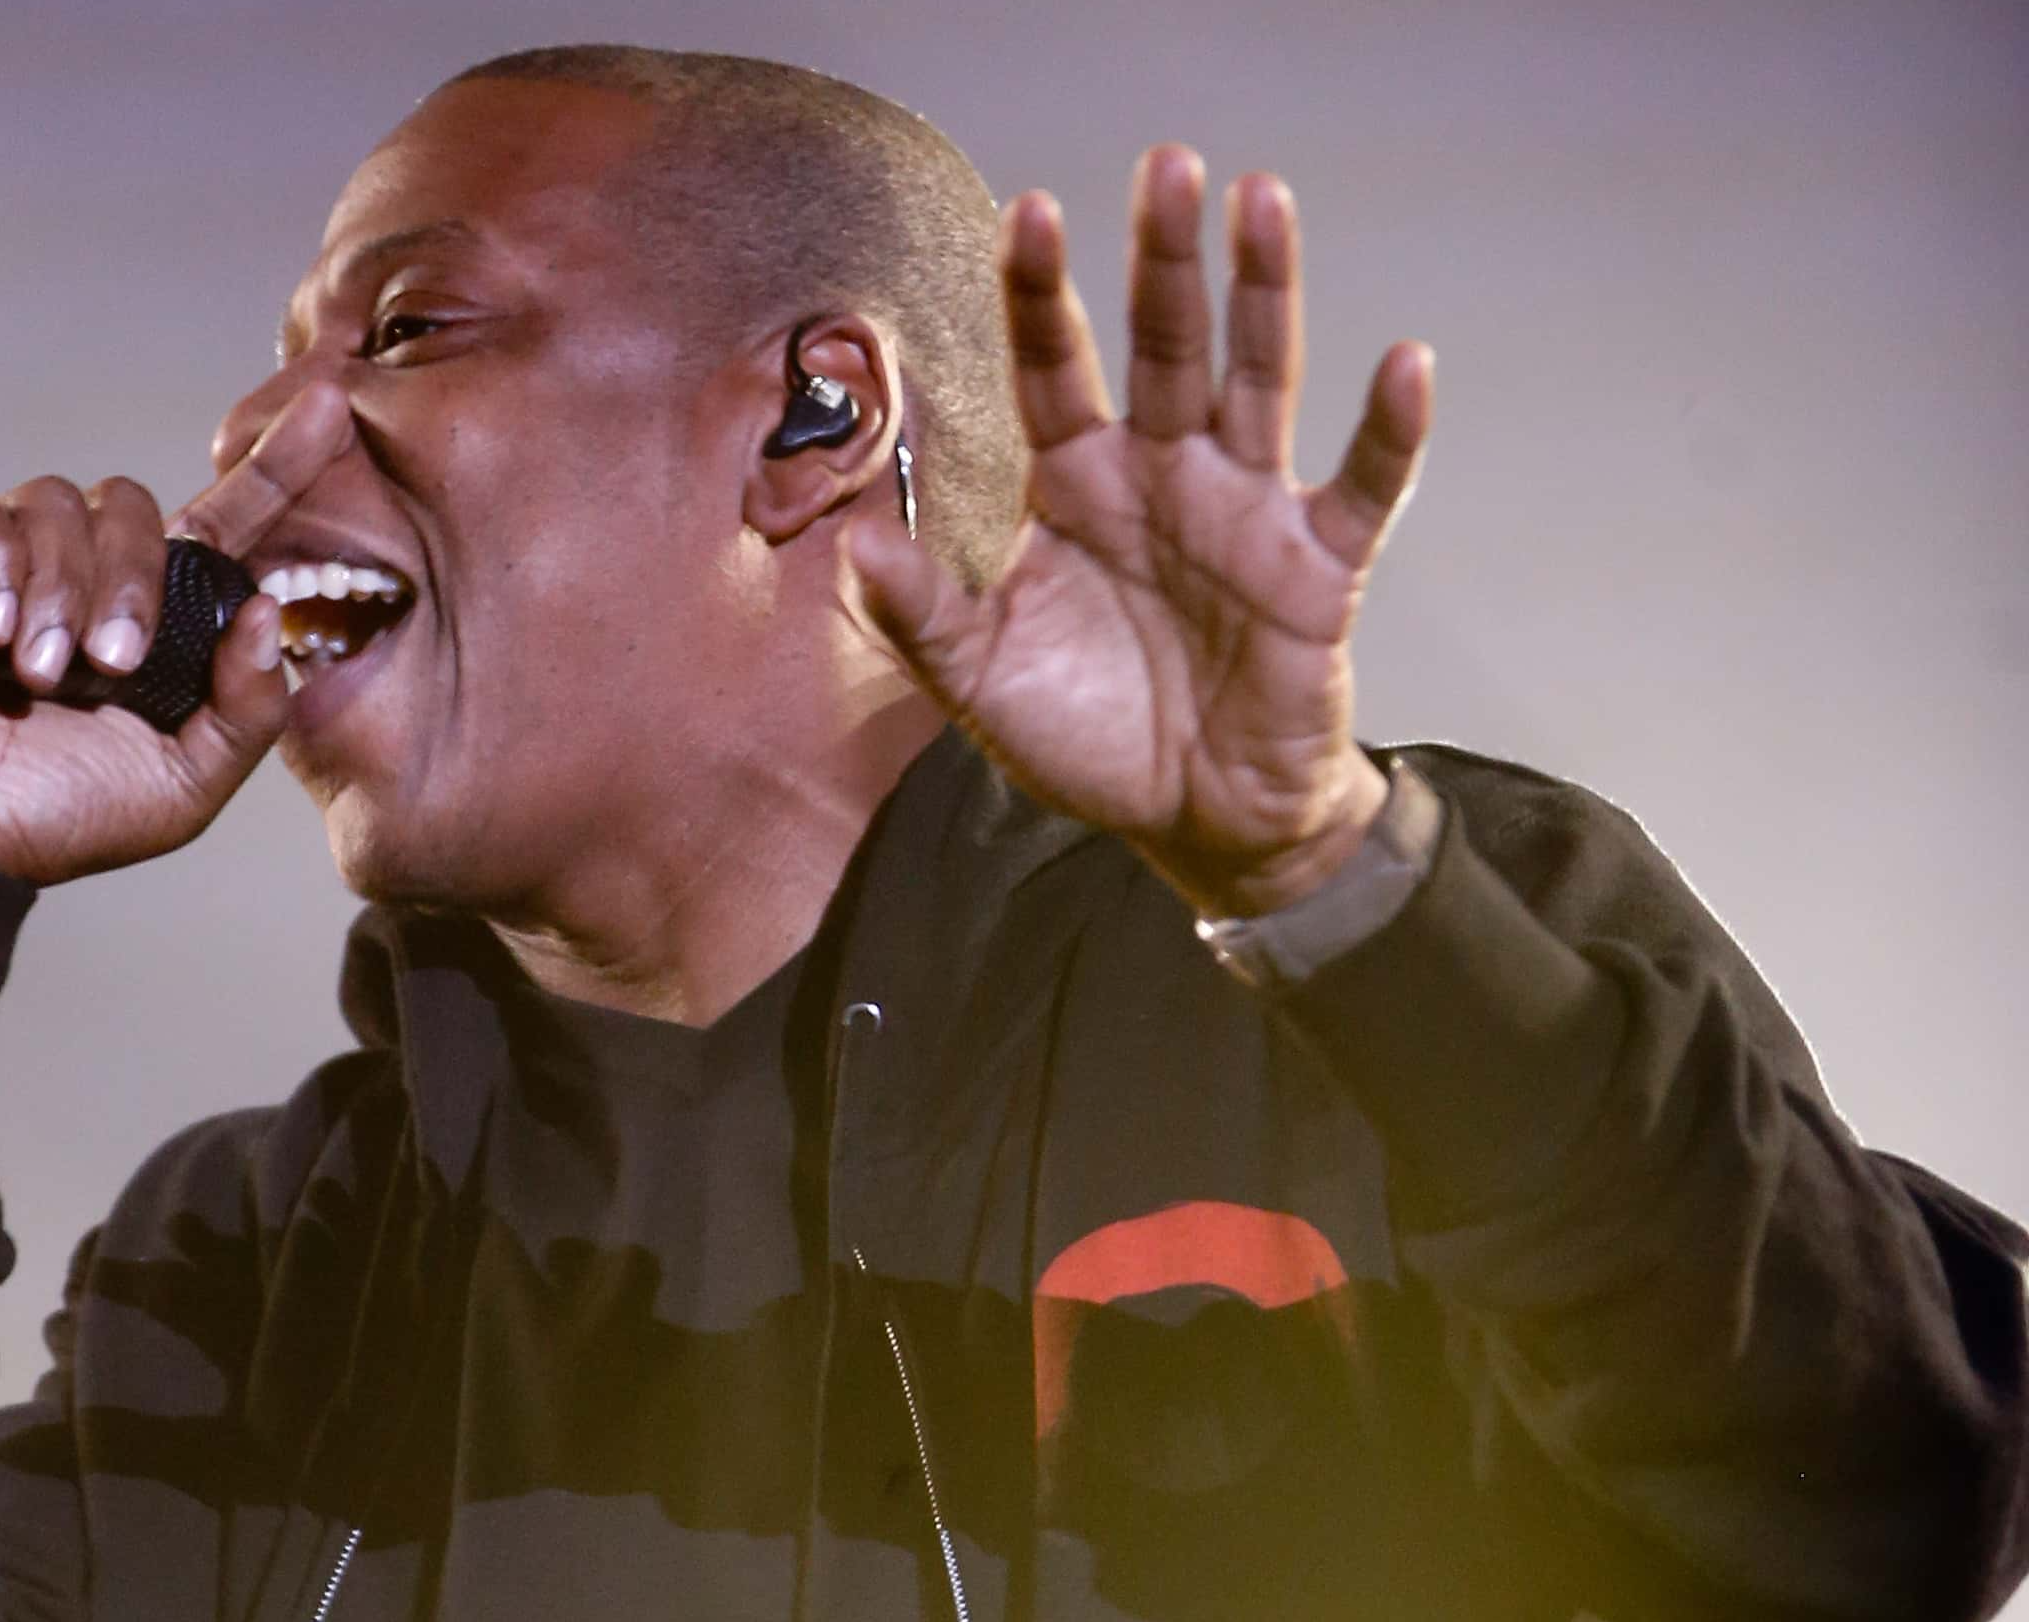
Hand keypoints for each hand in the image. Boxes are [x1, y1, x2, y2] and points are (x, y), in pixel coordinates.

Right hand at [0, 385, 353, 885]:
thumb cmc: (51, 822)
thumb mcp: (183, 786)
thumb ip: (248, 712)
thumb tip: (269, 609)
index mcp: (146, 620)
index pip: (219, 523)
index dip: (274, 466)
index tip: (328, 404)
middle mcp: (75, 578)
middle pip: (128, 504)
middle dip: (128, 580)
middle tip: (109, 662)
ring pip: (52, 504)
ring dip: (57, 588)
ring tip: (37, 669)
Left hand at [840, 145, 1433, 916]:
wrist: (1191, 821)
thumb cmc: (1088, 737)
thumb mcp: (979, 680)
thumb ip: (922, 614)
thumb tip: (855, 550)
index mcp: (1078, 487)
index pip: (1055, 368)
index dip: (1041, 294)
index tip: (1029, 210)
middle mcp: (1163, 476)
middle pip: (1164, 345)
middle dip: (1162, 258)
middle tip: (1167, 163)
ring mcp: (1246, 512)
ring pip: (1258, 380)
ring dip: (1264, 294)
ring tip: (1261, 202)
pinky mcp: (1319, 569)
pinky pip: (1361, 489)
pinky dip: (1387, 432)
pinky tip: (1403, 366)